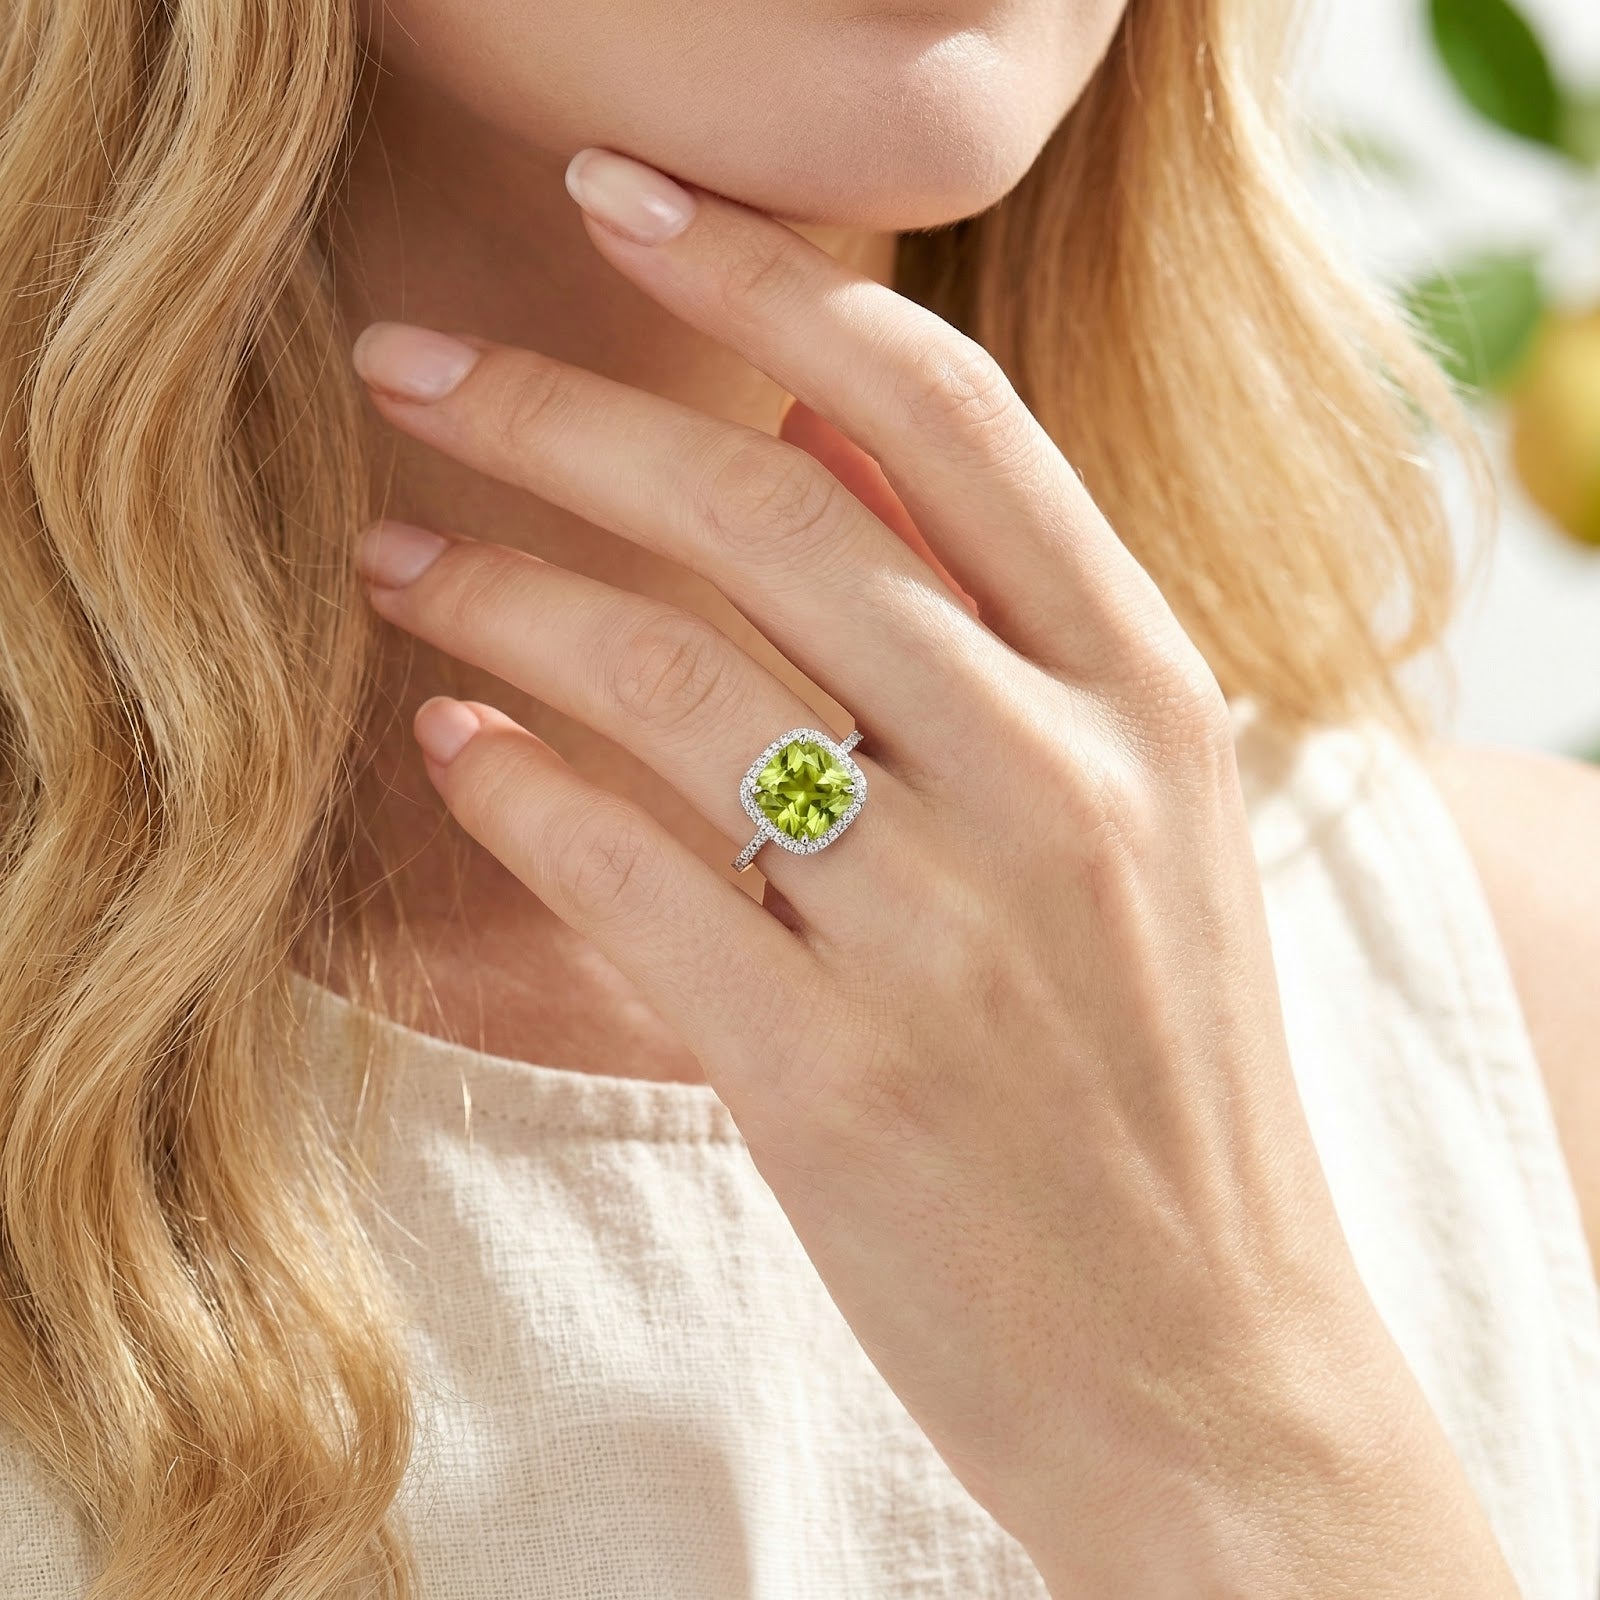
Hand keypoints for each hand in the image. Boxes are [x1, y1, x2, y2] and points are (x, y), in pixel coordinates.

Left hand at [348, 149, 1518, 1595]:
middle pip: (764, 509)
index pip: (942, 408)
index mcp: (1149, 695)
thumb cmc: (1156, 1080)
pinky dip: (514, 786)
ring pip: (663, 676)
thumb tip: (832, 447)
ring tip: (387, 552)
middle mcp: (1057, 779)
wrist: (1206, 1361)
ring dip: (491, 588)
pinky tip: (448, 740)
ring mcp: (946, 928)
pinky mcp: (829, 1076)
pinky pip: (624, 874)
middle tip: (408, 357)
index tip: (619, 201)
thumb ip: (1006, 628)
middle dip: (558, 405)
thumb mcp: (1154, 826)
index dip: (764, 274)